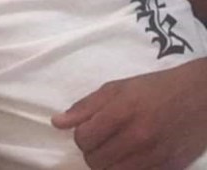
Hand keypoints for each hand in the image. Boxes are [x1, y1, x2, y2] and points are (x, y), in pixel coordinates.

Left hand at [52, 58, 206, 169]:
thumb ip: (85, 107)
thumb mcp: (116, 88)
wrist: (198, 97)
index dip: (81, 135)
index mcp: (121, 113)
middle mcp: (137, 137)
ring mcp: (154, 156)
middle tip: (102, 140)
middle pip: (95, 160)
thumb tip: (57, 123)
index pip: (83, 138)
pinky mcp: (168, 168)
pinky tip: (132, 156)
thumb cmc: (153, 88)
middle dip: (92, 151)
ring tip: (115, 149)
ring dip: (108, 164)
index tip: (89, 129)